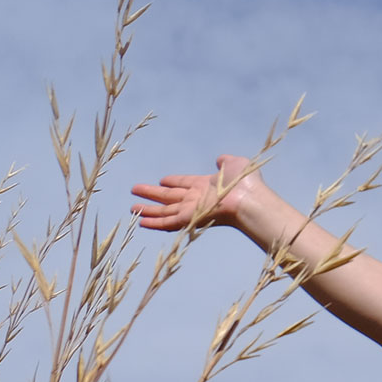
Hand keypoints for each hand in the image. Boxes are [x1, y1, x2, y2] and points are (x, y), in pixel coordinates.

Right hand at [130, 155, 275, 235]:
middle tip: (135, 190)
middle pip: (169, 197)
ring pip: (165, 210)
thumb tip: (220, 159)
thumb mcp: (235, 164)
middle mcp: (196, 198)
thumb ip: (226, 161)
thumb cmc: (246, 182)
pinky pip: (167, 222)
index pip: (184, 183)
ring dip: (148, 209)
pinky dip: (154, 222)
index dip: (173, 181)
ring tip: (132, 207)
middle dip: (152, 194)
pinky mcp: (188, 219)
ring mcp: (191, 209)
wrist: (249, 199)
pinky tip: (141, 221)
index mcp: (205, 185)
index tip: (162, 180)